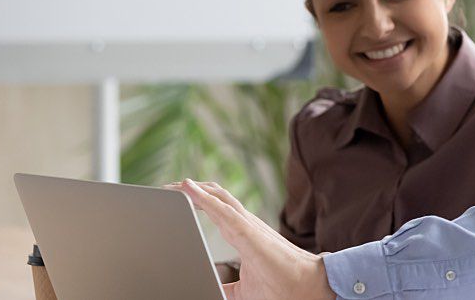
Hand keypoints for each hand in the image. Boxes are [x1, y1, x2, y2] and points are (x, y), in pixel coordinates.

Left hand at [167, 179, 336, 299]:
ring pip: (218, 198)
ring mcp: (248, 226)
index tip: (177, 198)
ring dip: (194, 190)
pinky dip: (204, 198)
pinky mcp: (248, 232)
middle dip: (191, 191)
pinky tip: (188, 189)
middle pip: (215, 198)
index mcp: (244, 234)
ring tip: (174, 185)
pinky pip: (222, 210)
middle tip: (168, 188)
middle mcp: (245, 225)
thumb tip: (208, 290)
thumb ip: (225, 286)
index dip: (198, 200)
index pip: (218, 210)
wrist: (306, 289)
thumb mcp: (242, 289)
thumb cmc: (282, 287)